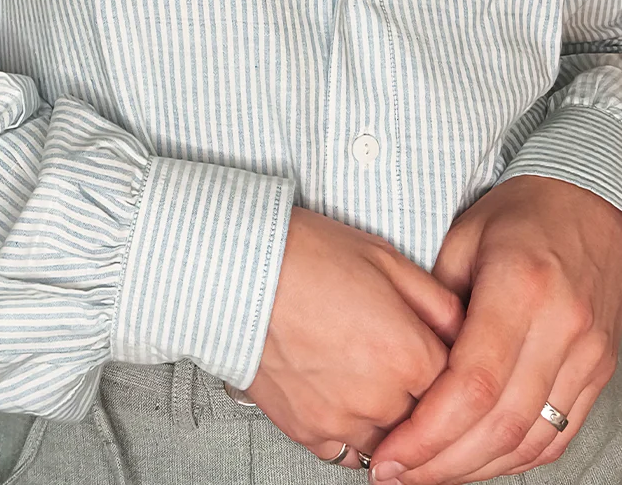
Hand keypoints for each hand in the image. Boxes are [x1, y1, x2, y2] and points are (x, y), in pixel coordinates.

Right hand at [245, 205, 465, 470]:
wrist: (239, 269)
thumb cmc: (307, 254)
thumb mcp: (387, 259)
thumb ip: (439, 303)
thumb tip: (465, 333)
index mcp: (408, 354)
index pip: (461, 384)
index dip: (454, 363)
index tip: (442, 350)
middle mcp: (380, 398)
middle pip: (429, 417)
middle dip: (425, 392)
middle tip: (404, 357)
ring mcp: (342, 420)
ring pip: (393, 444)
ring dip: (394, 419)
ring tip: (374, 374)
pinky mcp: (308, 431)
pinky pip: (349, 451)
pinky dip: (356, 431)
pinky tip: (348, 394)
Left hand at [368, 176, 621, 484]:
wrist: (586, 203)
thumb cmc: (520, 213)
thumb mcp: (461, 238)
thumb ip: (435, 303)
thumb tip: (403, 366)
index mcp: (520, 286)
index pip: (473, 384)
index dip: (428, 432)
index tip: (391, 453)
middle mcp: (561, 326)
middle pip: (501, 424)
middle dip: (443, 463)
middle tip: (397, 474)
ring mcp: (587, 353)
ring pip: (531, 440)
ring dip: (476, 469)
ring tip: (428, 474)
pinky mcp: (598, 369)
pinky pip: (557, 433)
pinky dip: (514, 457)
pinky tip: (477, 459)